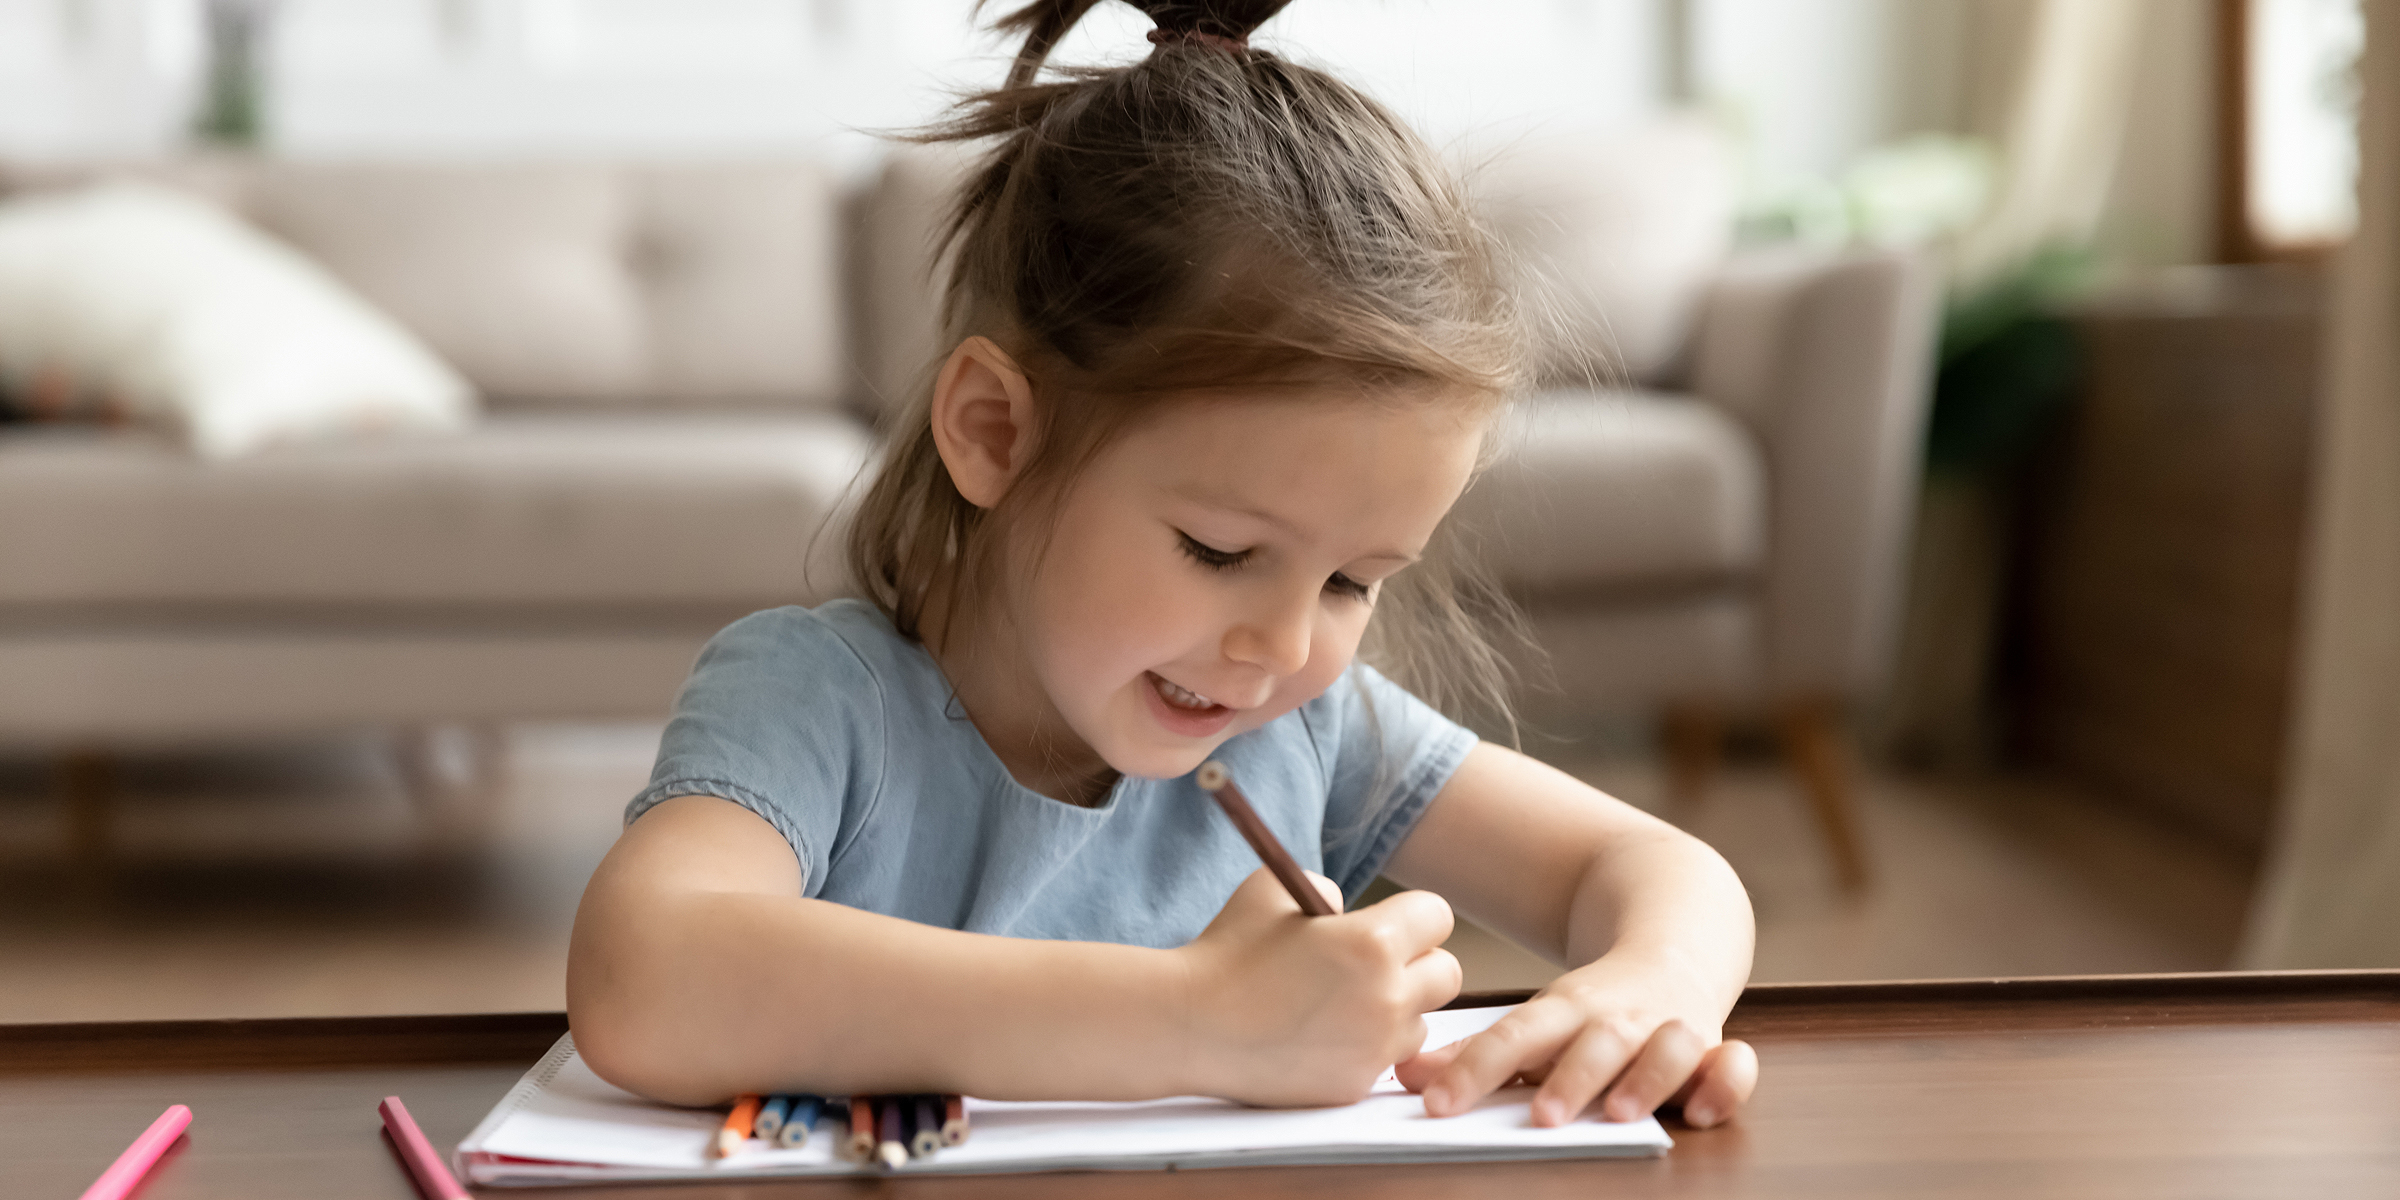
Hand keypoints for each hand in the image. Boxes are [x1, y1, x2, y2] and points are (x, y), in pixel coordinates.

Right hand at [1174, 868, 1462, 1106]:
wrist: (1188, 1024)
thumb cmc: (1228, 949)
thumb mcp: (1276, 889)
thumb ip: (1328, 891)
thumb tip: (1351, 912)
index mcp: (1373, 941)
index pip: (1438, 917)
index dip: (1413, 916)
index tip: (1390, 923)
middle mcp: (1387, 996)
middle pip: (1447, 973)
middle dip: (1417, 963)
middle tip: (1374, 964)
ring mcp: (1374, 1047)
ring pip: (1420, 1020)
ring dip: (1395, 1009)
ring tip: (1340, 1002)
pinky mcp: (1354, 1084)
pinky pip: (1384, 1058)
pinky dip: (1363, 1046)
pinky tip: (1319, 1034)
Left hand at [1394, 954, 1756, 1127]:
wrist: (1672, 940)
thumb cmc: (1591, 1009)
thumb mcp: (1535, 1022)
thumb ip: (1477, 1056)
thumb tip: (1406, 1079)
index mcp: (1565, 1010)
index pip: (1514, 1036)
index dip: (1475, 1069)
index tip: (1438, 1105)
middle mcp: (1619, 1018)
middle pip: (1595, 1043)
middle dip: (1572, 1077)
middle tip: (1544, 1116)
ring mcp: (1672, 1028)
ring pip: (1669, 1046)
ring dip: (1648, 1078)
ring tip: (1622, 1114)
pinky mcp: (1717, 1045)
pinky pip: (1735, 1063)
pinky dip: (1726, 1082)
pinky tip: (1702, 1111)